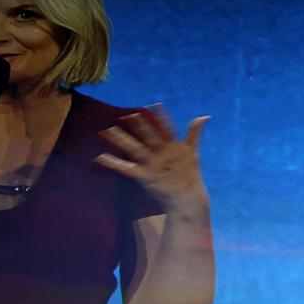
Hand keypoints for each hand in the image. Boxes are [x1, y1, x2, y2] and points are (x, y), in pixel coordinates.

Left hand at [94, 104, 209, 213]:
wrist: (187, 199)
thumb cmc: (189, 175)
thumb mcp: (192, 152)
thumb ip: (195, 133)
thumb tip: (205, 116)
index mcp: (174, 147)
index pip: (167, 128)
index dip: (162, 117)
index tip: (154, 104)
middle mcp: (162, 154)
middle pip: (149, 137)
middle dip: (140, 127)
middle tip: (129, 115)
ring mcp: (153, 165)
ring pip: (135, 149)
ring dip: (121, 140)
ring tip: (107, 131)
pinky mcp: (144, 177)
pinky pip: (125, 169)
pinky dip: (112, 163)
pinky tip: (99, 157)